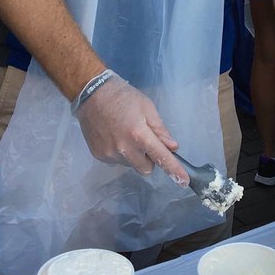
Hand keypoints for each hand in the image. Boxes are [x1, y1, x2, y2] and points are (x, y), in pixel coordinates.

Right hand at [73, 73, 187, 183]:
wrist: (91, 93)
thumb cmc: (122, 96)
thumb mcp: (147, 107)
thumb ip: (160, 129)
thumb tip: (172, 147)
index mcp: (139, 134)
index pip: (161, 157)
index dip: (174, 170)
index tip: (183, 181)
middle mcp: (124, 149)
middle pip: (146, 168)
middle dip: (149, 158)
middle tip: (144, 139)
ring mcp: (109, 154)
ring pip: (131, 165)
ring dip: (133, 155)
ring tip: (124, 132)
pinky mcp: (99, 156)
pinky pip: (117, 161)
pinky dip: (120, 153)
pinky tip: (113, 136)